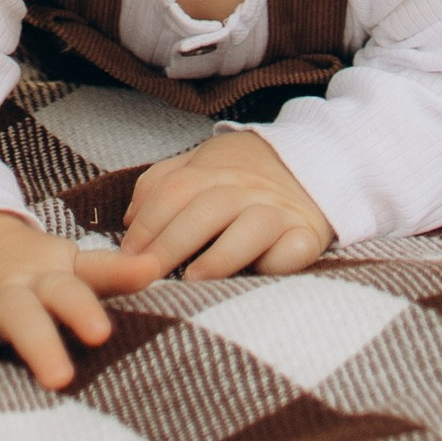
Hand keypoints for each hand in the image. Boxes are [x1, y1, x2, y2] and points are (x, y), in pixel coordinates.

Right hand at [0, 212, 160, 390]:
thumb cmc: (28, 268)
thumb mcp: (66, 265)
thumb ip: (108, 274)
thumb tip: (160, 269)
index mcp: (40, 279)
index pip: (68, 291)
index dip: (83, 310)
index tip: (101, 333)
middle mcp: (1, 288)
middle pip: (20, 312)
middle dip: (37, 342)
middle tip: (58, 378)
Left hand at [120, 128, 333, 280]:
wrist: (314, 160)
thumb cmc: (244, 174)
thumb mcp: (202, 164)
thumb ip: (162, 184)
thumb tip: (128, 221)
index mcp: (216, 169)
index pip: (175, 190)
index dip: (148, 222)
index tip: (127, 256)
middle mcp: (248, 187)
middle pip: (206, 209)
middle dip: (171, 242)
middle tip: (148, 273)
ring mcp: (279, 210)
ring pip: (251, 226)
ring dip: (220, 255)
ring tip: (193, 280)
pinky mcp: (308, 234)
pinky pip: (295, 247)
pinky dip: (278, 260)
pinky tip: (257, 274)